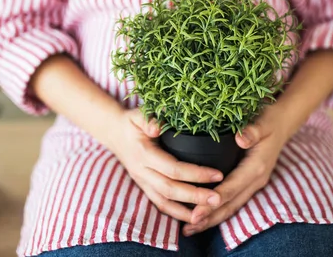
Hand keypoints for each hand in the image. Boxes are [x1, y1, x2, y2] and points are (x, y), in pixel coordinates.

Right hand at [108, 109, 222, 223]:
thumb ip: (149, 119)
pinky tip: (193, 217)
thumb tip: (158, 128)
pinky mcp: (144, 187)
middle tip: (218, 199)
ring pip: (164, 202)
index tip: (218, 175)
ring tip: (209, 213)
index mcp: (144, 154)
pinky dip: (176, 213)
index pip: (172, 168)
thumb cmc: (132, 122)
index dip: (196, 173)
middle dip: (195, 197)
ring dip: (186, 211)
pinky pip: (160, 204)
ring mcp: (142, 182)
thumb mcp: (139, 115)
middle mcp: (142, 171)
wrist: (114, 132)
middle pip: (170, 190)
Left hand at [182, 110, 291, 235]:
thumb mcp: (263, 122)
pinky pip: (232, 201)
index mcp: (257, 167)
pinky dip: (217, 211)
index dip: (214, 199)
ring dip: (212, 219)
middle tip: (189, 225)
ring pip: (232, 206)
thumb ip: (253, 131)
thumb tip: (241, 138)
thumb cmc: (269, 120)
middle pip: (231, 204)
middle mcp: (256, 180)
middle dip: (210, 216)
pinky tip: (202, 217)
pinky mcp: (248, 184)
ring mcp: (253, 184)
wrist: (282, 124)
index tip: (198, 210)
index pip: (233, 187)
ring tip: (190, 228)